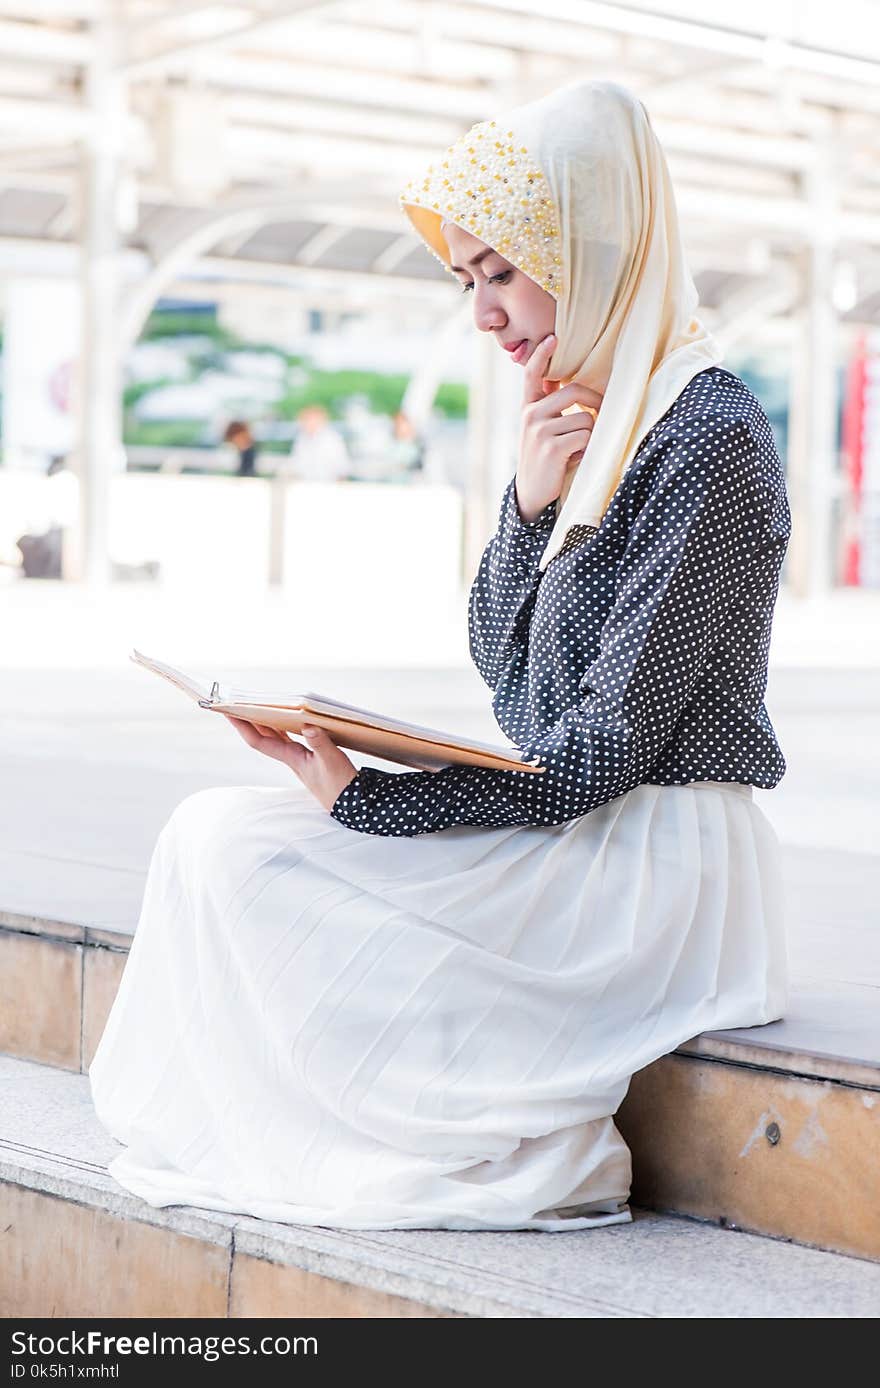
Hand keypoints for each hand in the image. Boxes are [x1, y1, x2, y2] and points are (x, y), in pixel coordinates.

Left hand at [222, 715, 358, 812]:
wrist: (351, 804)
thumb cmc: (341, 784)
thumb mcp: (332, 760)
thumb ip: (320, 742)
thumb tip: (307, 725)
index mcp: (291, 757)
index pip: (259, 740)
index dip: (243, 726)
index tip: (229, 712)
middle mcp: (291, 757)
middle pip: (262, 736)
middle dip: (247, 720)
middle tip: (235, 703)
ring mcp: (298, 758)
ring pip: (275, 737)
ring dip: (262, 722)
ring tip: (253, 706)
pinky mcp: (308, 758)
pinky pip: (289, 739)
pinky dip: (282, 727)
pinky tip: (284, 719)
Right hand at [514, 333, 603, 521]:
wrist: (531, 494)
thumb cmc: (545, 459)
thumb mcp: (542, 430)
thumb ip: (551, 408)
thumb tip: (572, 386)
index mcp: (529, 408)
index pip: (531, 374)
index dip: (542, 355)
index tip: (552, 337)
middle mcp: (531, 415)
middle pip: (574, 391)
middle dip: (595, 401)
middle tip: (602, 414)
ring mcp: (539, 430)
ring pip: (585, 417)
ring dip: (591, 434)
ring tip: (580, 448)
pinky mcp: (551, 447)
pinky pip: (585, 436)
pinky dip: (589, 448)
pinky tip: (579, 458)